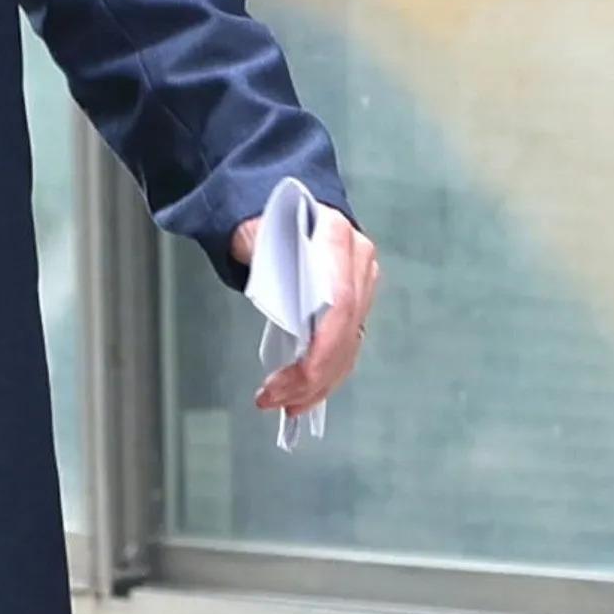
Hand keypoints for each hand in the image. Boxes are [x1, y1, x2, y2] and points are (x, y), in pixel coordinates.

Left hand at [230, 206, 380, 417]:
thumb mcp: (252, 229)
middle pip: (346, 332)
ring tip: (284, 407)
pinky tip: (302, 397)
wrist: (278, 206)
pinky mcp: (355, 304)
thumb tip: (274, 299)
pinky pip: (345, 346)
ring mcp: (361, 283)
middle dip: (313, 376)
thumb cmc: (261, 218)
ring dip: (319, 385)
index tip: (296, 378)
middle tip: (276, 401)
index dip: (322, 347)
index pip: (340, 303)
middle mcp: (359, 261)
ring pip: (349, 347)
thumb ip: (262, 255)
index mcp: (336, 235)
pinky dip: (325, 375)